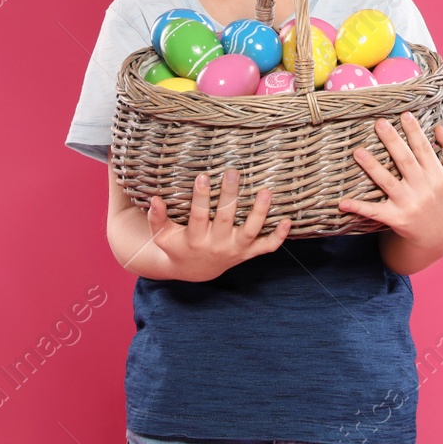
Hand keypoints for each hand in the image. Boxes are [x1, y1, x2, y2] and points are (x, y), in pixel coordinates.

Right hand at [146, 169, 290, 281]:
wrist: (194, 270)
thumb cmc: (177, 246)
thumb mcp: (162, 236)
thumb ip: (156, 218)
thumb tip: (154, 199)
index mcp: (195, 239)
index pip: (198, 216)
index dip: (201, 197)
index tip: (203, 176)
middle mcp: (217, 245)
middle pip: (226, 219)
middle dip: (229, 195)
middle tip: (232, 172)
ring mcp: (235, 250)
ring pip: (250, 232)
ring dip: (259, 213)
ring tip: (266, 192)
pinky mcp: (248, 253)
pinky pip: (266, 247)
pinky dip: (278, 236)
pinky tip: (287, 220)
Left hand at [338, 112, 442, 251]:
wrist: (438, 236)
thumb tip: (439, 128)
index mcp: (437, 175)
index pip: (424, 149)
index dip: (414, 131)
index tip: (404, 115)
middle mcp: (423, 188)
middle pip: (405, 161)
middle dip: (392, 141)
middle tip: (379, 123)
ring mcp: (409, 204)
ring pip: (388, 182)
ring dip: (372, 167)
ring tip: (358, 152)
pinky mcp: (396, 219)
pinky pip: (375, 211)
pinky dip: (359, 208)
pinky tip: (342, 203)